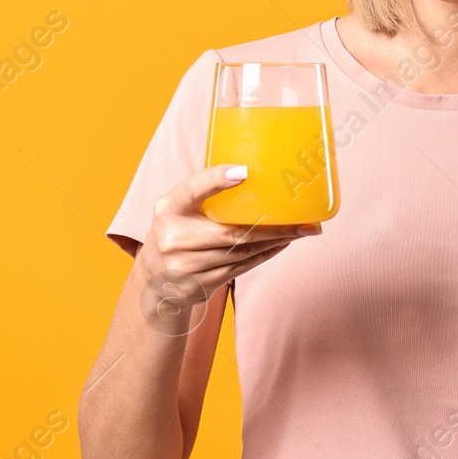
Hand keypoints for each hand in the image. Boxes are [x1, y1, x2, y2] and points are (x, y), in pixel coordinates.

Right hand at [138, 164, 319, 323]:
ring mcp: (183, 266)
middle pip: (229, 233)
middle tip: (303, 221)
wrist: (155, 277)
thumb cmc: (178, 229)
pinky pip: (239, 269)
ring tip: (299, 232)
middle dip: (271, 228)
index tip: (244, 173)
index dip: (216, 180)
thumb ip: (206, 192)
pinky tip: (280, 245)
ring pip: (239, 253)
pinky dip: (263, 256)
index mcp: (169, 208)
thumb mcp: (180, 206)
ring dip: (273, 243)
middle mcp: (173, 237)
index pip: (192, 190)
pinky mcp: (197, 286)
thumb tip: (253, 173)